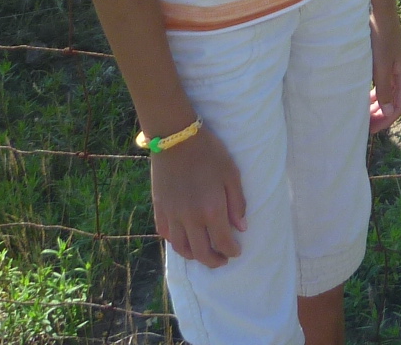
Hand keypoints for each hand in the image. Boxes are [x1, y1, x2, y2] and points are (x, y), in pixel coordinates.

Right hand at [150, 126, 246, 267]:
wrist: (176, 139)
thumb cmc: (209, 153)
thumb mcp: (231, 174)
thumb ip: (237, 203)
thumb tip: (241, 228)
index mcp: (211, 210)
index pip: (222, 242)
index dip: (231, 251)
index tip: (236, 251)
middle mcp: (190, 219)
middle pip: (201, 253)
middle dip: (214, 261)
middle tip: (222, 260)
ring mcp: (172, 215)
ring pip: (182, 248)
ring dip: (194, 255)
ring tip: (204, 253)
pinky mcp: (160, 209)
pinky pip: (166, 234)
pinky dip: (176, 242)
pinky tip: (185, 239)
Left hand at [368, 9, 400, 132]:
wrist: (380, 13)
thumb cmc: (381, 39)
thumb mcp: (380, 67)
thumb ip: (384, 90)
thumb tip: (389, 112)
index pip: (400, 107)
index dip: (387, 120)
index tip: (371, 130)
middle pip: (395, 102)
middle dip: (382, 115)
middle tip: (365, 126)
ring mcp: (396, 67)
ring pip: (389, 93)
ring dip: (378, 106)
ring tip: (364, 115)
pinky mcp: (388, 61)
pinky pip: (384, 84)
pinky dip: (375, 94)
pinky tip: (364, 97)